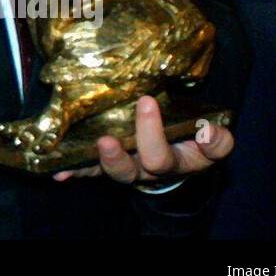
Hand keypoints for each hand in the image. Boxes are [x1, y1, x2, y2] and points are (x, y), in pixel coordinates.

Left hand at [52, 96, 232, 185]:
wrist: (160, 161)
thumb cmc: (184, 141)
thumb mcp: (206, 138)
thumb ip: (215, 138)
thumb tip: (209, 132)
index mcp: (190, 158)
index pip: (206, 154)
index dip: (208, 143)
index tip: (205, 128)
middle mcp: (159, 168)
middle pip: (157, 161)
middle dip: (152, 135)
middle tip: (148, 103)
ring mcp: (132, 168)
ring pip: (122, 170)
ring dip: (112, 157)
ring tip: (105, 142)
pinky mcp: (106, 167)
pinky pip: (90, 170)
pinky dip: (76, 170)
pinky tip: (60, 172)